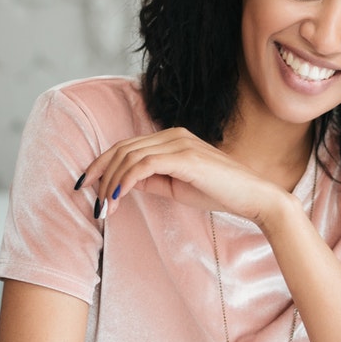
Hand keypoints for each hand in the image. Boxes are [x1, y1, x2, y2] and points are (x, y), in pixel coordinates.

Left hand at [79, 129, 294, 228]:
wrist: (253, 197)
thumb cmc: (219, 193)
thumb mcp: (177, 187)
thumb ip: (152, 181)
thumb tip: (125, 184)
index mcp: (172, 138)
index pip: (126, 146)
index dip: (102, 164)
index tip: (87, 185)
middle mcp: (173, 134)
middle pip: (122, 148)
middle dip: (100, 174)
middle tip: (90, 200)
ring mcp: (179, 143)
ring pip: (129, 156)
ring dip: (110, 183)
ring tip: (103, 206)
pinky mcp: (185, 157)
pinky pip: (144, 165)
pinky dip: (125, 181)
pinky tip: (117, 198)